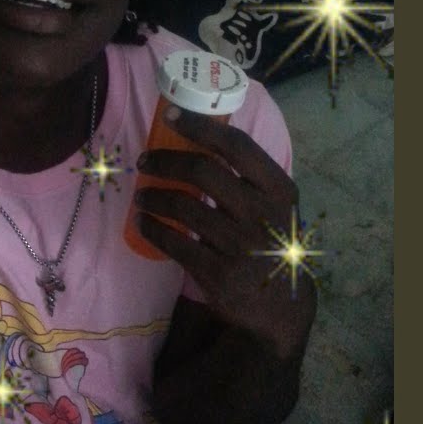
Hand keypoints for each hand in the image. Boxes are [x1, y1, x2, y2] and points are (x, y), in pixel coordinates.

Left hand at [133, 107, 315, 360]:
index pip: (237, 146)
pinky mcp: (219, 273)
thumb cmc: (271, 244)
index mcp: (279, 190)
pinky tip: (143, 221)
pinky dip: (151, 227)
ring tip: (142, 195)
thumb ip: (249, 179)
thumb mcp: (276, 208)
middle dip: (166, 160)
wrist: (280, 306)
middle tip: (145, 161)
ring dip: (153, 196)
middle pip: (204, 171)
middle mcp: (263, 214)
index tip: (171, 116)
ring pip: (183, 206)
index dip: (200, 126)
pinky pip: (174, 241)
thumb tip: (197, 138)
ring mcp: (241, 245)